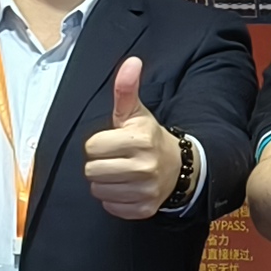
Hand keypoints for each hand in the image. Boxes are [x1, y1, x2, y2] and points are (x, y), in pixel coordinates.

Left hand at [82, 56, 178, 220]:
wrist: (178, 166)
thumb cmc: (149, 138)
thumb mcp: (136, 113)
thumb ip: (126, 89)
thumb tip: (131, 62)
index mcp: (139, 140)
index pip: (92, 146)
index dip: (99, 144)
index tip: (112, 142)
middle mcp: (144, 167)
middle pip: (92, 171)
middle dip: (100, 164)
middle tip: (115, 158)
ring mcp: (145, 190)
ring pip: (99, 190)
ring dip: (105, 182)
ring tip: (120, 172)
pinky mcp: (144, 208)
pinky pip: (111, 207)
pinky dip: (114, 199)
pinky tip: (126, 187)